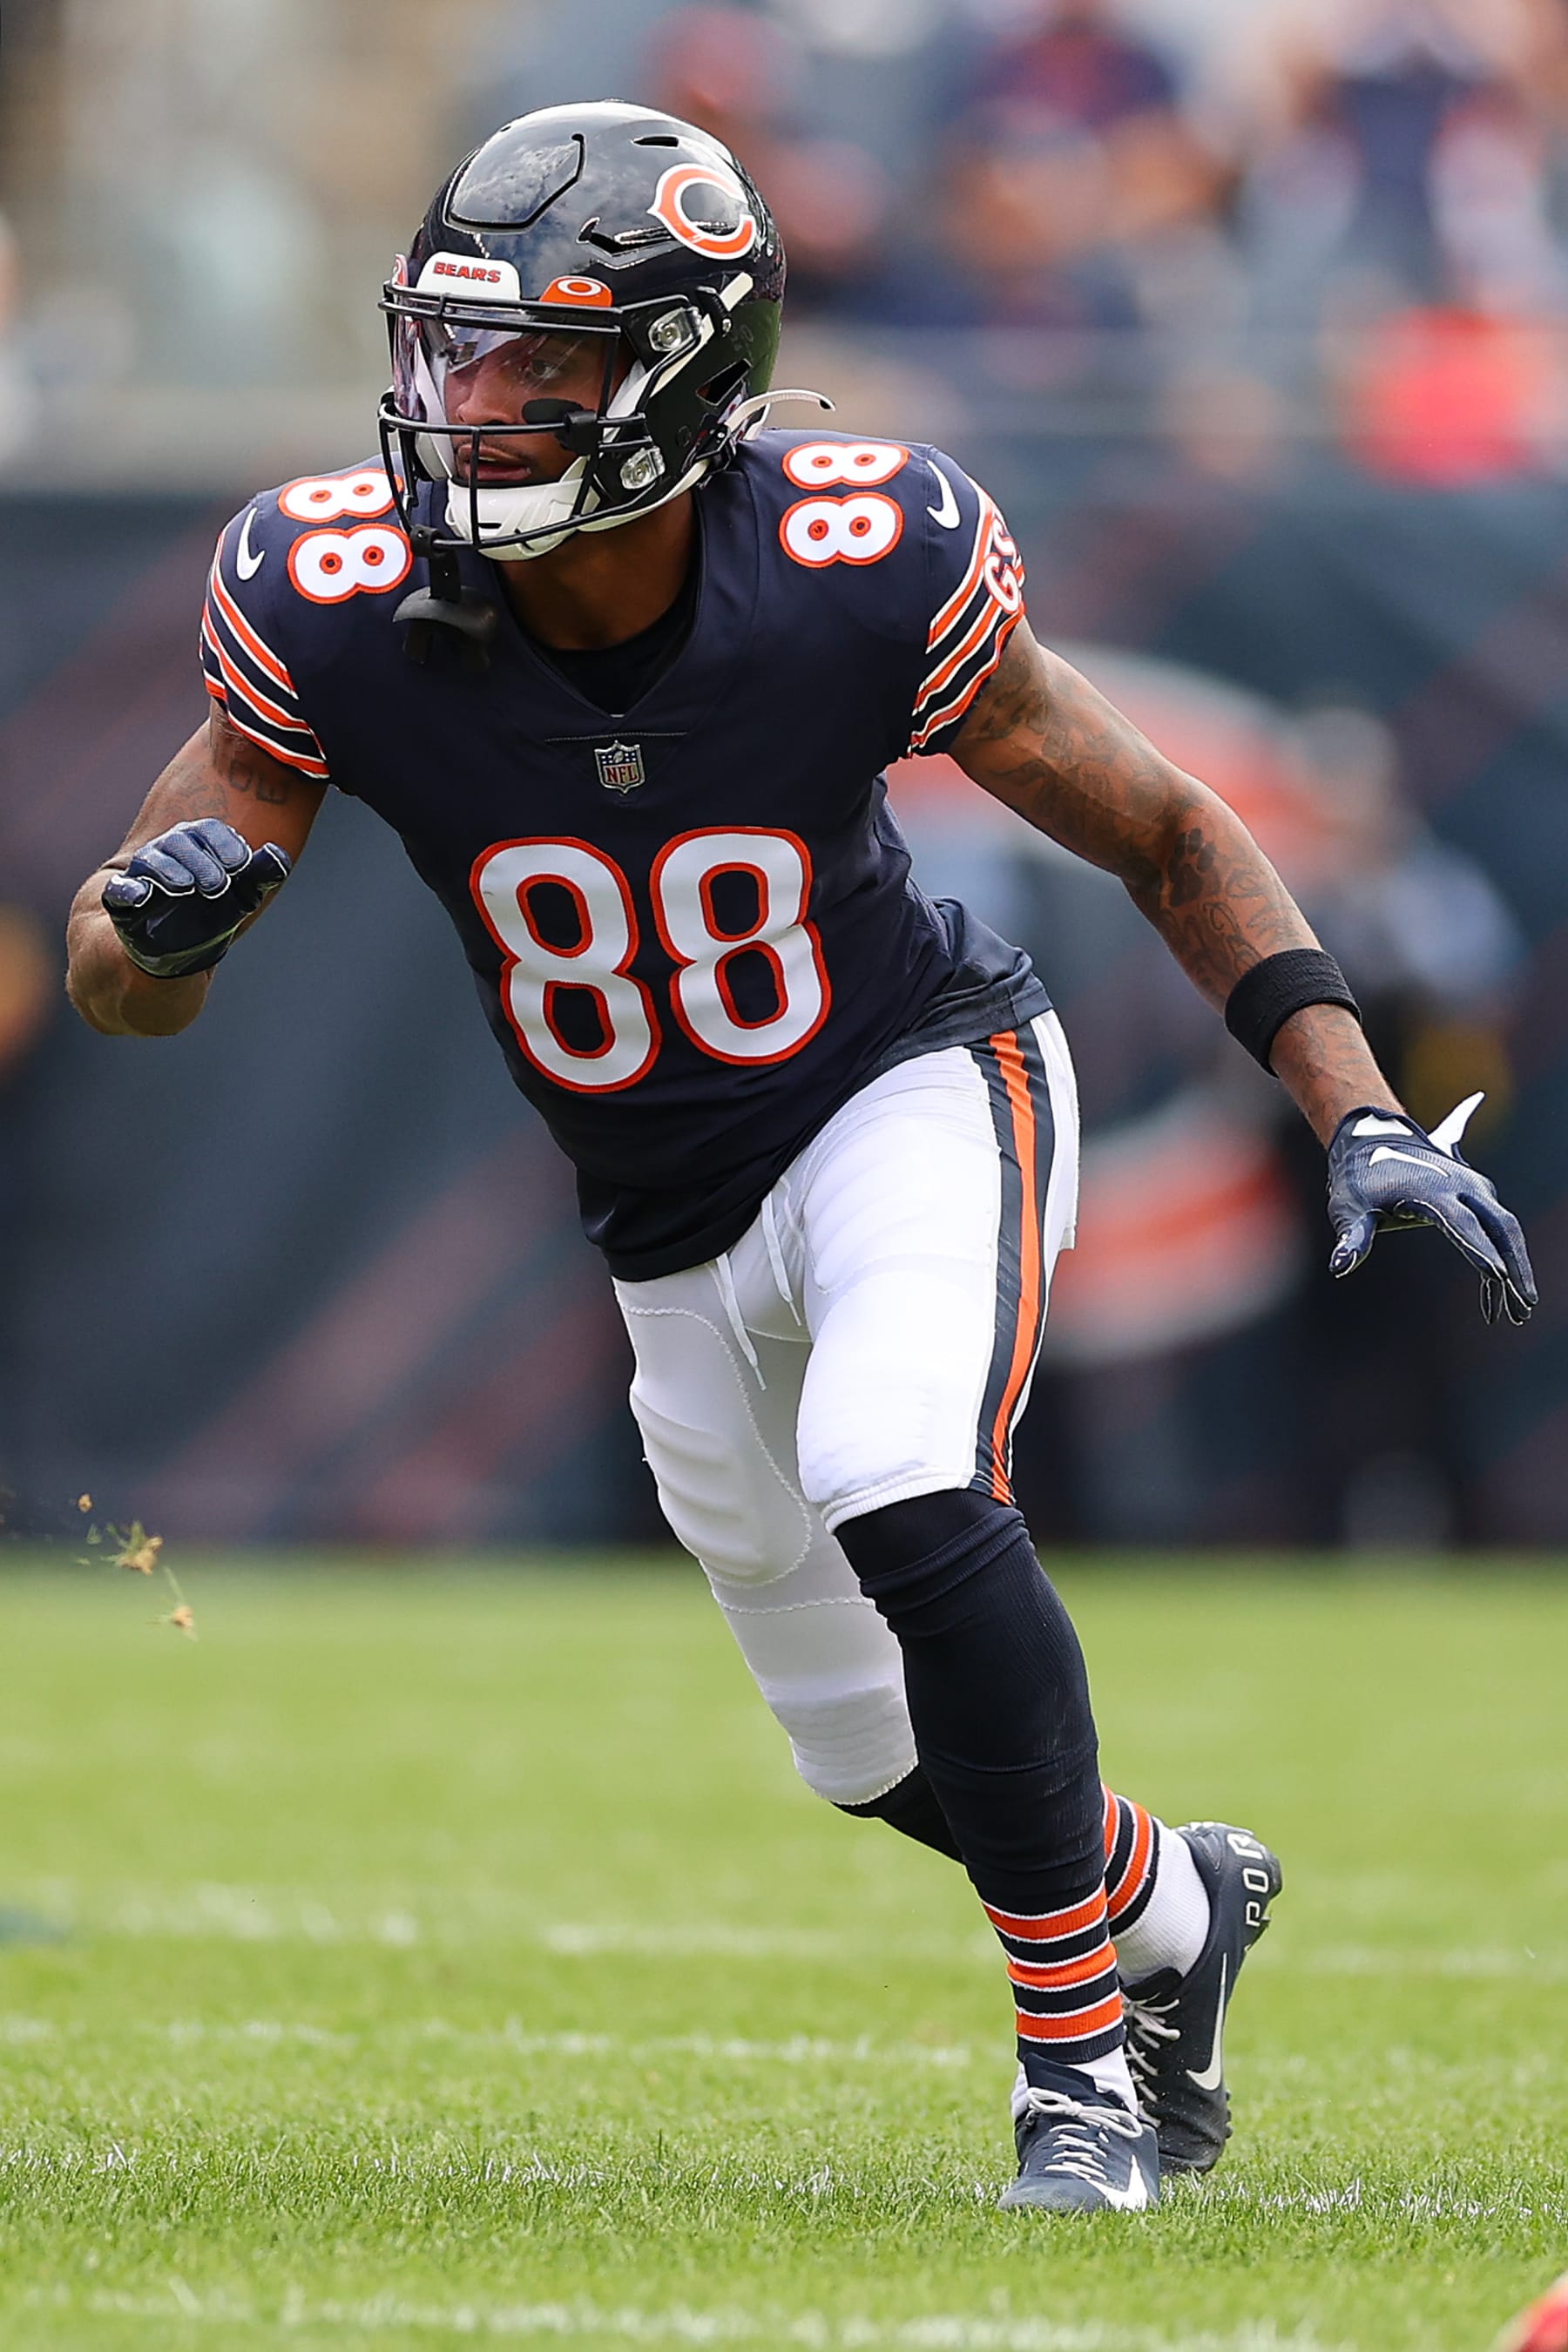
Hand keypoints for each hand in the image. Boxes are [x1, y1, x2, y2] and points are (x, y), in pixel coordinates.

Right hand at [101, 819, 289, 978]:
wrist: (179, 952)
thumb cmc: (212, 914)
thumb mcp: (241, 897)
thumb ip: (260, 876)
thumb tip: (279, 854)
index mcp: (199, 845)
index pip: (209, 831)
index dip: (225, 844)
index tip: (241, 864)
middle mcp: (169, 853)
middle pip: (181, 842)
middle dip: (201, 861)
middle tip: (218, 885)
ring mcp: (144, 875)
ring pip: (151, 860)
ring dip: (169, 871)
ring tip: (186, 887)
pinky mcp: (123, 901)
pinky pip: (120, 890)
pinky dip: (129, 890)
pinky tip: (141, 895)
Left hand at [1326, 1093, 1535, 1325]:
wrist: (1374, 1140)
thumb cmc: (1358, 1181)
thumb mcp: (1348, 1208)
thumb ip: (1352, 1238)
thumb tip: (1339, 1266)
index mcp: (1432, 1189)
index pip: (1462, 1222)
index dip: (1480, 1250)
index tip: (1498, 1277)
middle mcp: (1461, 1185)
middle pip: (1501, 1225)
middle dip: (1516, 1265)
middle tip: (1525, 1305)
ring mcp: (1473, 1187)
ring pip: (1506, 1228)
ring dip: (1517, 1265)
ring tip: (1521, 1308)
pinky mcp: (1476, 1194)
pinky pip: (1497, 1227)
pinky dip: (1502, 1256)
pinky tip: (1496, 1290)